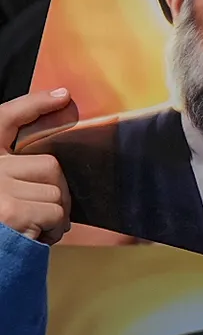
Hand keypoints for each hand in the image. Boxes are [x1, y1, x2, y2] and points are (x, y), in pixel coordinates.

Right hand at [0, 90, 72, 244]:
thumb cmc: (0, 230)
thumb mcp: (3, 195)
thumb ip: (18, 176)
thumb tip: (55, 175)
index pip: (5, 118)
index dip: (34, 105)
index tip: (63, 95)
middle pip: (49, 166)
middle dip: (56, 194)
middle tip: (43, 216)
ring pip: (56, 192)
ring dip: (55, 217)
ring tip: (33, 230)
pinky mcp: (10, 210)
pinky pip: (55, 213)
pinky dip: (53, 231)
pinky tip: (34, 239)